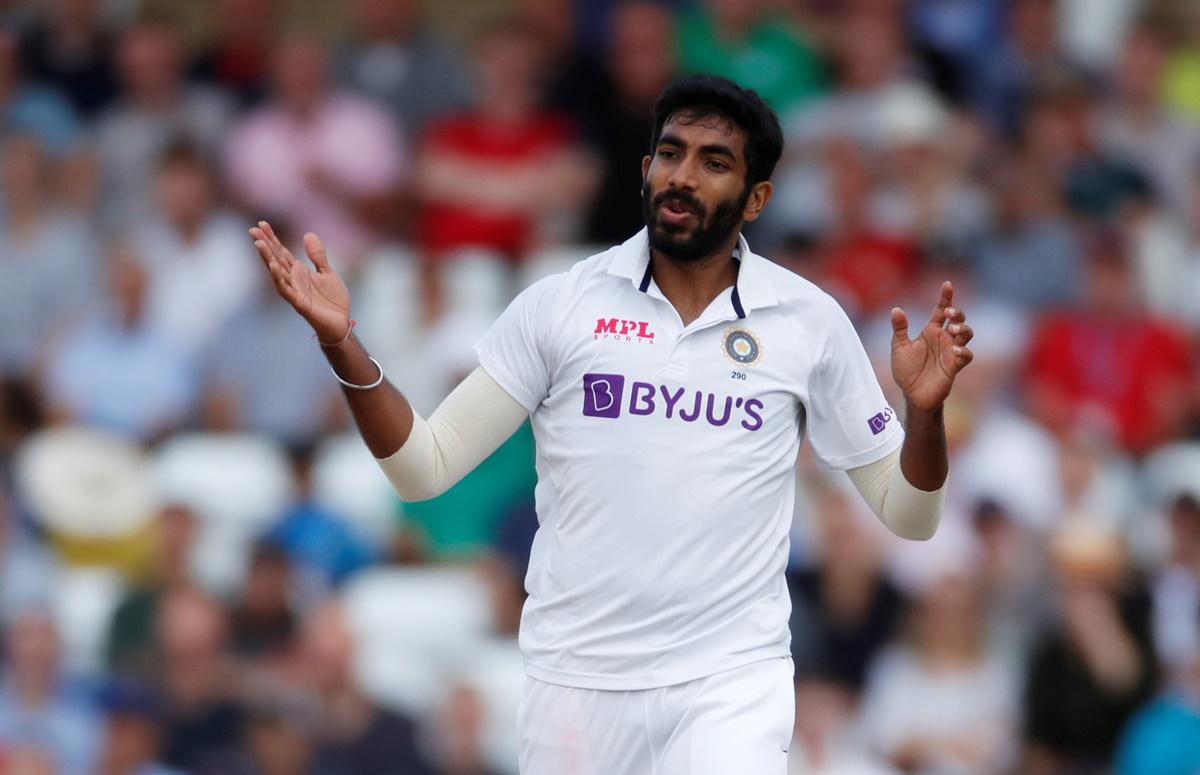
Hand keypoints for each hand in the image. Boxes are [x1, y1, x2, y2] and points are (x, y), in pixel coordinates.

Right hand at [249, 221, 351, 343]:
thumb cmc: (333, 301)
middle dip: (265, 244)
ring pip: (277, 273)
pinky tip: (273, 266)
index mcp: (298, 272)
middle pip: (276, 259)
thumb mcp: (327, 273)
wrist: (341, 324)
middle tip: (252, 229)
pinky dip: (279, 278)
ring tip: (259, 243)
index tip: (261, 223)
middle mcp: (293, 280)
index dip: (272, 238)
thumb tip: (308, 234)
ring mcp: (294, 291)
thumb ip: (317, 256)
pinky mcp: (300, 304)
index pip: (282, 252)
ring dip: (267, 258)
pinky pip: (286, 290)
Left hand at [890, 281, 972, 412]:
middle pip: (958, 318)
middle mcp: (943, 338)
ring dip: (963, 328)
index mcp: (930, 331)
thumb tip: (896, 309)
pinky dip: (963, 350)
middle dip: (958, 312)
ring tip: (953, 328)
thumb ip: (899, 329)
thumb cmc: (906, 370)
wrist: (912, 394)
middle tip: (949, 313)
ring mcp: (950, 351)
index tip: (947, 284)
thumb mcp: (899, 347)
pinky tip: (954, 350)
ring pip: (967, 333)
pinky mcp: (954, 366)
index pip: (941, 310)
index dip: (946, 297)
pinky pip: (966, 355)